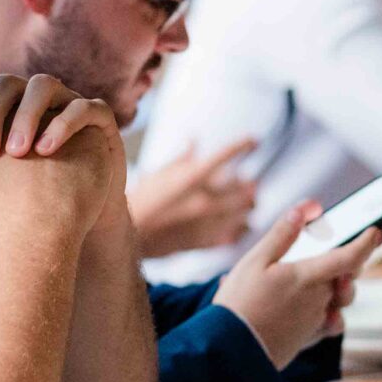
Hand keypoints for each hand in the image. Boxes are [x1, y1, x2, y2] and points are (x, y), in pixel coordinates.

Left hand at [0, 75, 125, 239]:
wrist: (59, 234)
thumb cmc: (9, 211)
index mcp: (2, 111)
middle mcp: (32, 103)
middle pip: (8, 83)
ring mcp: (65, 107)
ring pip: (45, 85)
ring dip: (28, 114)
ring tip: (19, 151)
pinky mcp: (97, 122)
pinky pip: (85, 106)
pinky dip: (65, 122)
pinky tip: (47, 150)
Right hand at [128, 138, 258, 257]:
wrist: (128, 235)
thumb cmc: (140, 201)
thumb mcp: (158, 174)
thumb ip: (181, 159)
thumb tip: (193, 140)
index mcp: (192, 177)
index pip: (227, 154)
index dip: (244, 145)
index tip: (253, 141)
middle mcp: (204, 198)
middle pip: (244, 187)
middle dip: (249, 183)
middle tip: (249, 182)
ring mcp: (207, 222)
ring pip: (245, 211)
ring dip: (248, 205)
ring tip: (247, 202)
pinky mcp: (205, 242)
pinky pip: (235, 234)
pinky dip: (241, 227)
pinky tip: (238, 223)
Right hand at [212, 201, 379, 368]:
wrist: (231, 351)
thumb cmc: (240, 305)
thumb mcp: (254, 261)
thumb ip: (283, 234)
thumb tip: (305, 208)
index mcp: (308, 278)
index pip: (350, 258)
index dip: (366, 242)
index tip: (375, 232)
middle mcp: (319, 301)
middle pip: (347, 278)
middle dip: (347, 264)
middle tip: (336, 253)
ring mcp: (315, 321)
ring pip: (339, 300)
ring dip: (338, 287)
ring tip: (321, 280)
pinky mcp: (308, 338)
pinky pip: (330, 323)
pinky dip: (329, 313)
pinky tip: (316, 309)